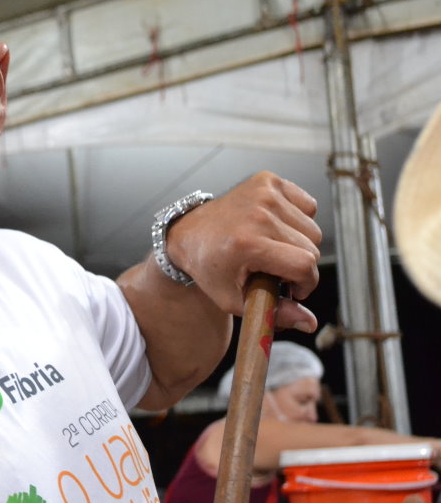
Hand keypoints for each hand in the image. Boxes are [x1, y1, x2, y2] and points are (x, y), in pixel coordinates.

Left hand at [166, 171, 320, 331]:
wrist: (189, 233)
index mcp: (248, 243)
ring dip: (300, 242)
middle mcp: (257, 213)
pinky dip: (297, 218)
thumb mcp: (234, 300)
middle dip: (300, 265)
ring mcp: (263, 192)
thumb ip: (275, 313)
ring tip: (272, 247)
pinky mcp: (268, 180)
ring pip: (312, 227)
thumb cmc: (211, 268)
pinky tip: (274, 226)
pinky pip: (307, 205)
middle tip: (276, 268)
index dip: (305, 283)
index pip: (304, 265)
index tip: (292, 288)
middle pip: (312, 248)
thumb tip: (310, 323)